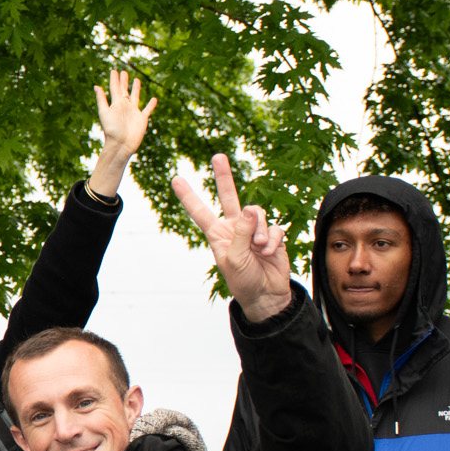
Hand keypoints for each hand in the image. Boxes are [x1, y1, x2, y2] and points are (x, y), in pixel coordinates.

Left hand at [89, 70, 156, 198]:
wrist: (121, 144)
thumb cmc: (111, 130)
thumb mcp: (104, 113)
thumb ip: (101, 99)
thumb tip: (96, 85)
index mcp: (116, 104)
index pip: (114, 88)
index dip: (114, 79)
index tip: (114, 70)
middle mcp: (125, 106)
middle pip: (124, 90)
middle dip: (124, 81)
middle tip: (124, 72)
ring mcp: (133, 112)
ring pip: (136, 97)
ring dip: (136, 89)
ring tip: (137, 80)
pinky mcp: (142, 119)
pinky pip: (147, 110)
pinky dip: (151, 105)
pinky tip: (154, 99)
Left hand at [171, 154, 293, 323]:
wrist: (266, 294)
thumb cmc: (243, 280)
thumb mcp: (234, 258)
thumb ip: (241, 232)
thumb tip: (249, 208)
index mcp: (217, 234)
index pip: (200, 212)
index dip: (188, 196)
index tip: (175, 179)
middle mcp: (234, 228)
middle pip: (228, 197)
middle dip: (223, 177)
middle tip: (218, 156)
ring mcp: (253, 229)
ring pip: (256, 212)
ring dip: (259, 229)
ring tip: (258, 247)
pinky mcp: (272, 234)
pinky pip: (274, 227)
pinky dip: (272, 239)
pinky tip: (269, 252)